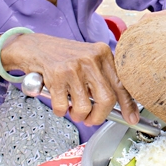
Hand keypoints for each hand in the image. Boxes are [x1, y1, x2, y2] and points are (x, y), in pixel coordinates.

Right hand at [4, 34, 139, 125]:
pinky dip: (61, 111)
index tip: (131, 118)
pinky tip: (59, 101)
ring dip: (78, 115)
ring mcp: (74, 66)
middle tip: (91, 119)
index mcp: (103, 53)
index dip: (128, 104)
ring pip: (84, 107)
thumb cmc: (63, 57)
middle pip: (107, 99)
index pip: (121, 83)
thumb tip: (120, 106)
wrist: (34, 47)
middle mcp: (91, 58)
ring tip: (73, 109)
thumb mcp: (88, 60)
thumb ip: (103, 78)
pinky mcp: (57, 75)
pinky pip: (63, 106)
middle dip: (98, 116)